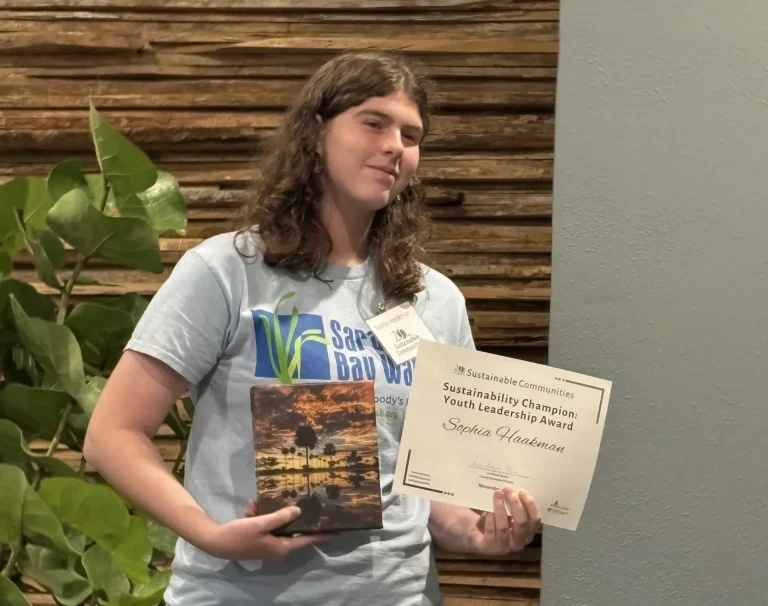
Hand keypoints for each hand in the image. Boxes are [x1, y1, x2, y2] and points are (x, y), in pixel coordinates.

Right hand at [197, 500, 330, 560]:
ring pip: (276, 523)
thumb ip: (281, 517)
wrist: (215, 542)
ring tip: (257, 505)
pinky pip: (265, 524)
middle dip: (290, 514)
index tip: (338, 530)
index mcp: (282, 547)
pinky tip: (251, 507)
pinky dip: (259, 515)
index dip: (322, 535)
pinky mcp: (259, 538)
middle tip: (305, 501)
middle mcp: (278, 548)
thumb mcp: (261, 523)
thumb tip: (299, 511)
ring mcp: (268, 544)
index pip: (307, 540)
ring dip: (269, 512)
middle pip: (292, 529)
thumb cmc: (240, 535)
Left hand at [468, 487, 541, 555]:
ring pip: (503, 527)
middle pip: (521, 523)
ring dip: (500, 507)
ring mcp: (504, 548)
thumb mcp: (508, 514)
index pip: (534, 521)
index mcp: (527, 534)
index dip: (530, 505)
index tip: (522, 491)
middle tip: (508, 489)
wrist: (477, 534)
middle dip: (515, 504)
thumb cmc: (497, 521)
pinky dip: (489, 517)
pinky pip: (491, 530)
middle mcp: (518, 543)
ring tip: (497, 493)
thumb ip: (514, 505)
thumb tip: (515, 488)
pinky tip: (487, 508)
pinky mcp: (489, 548)